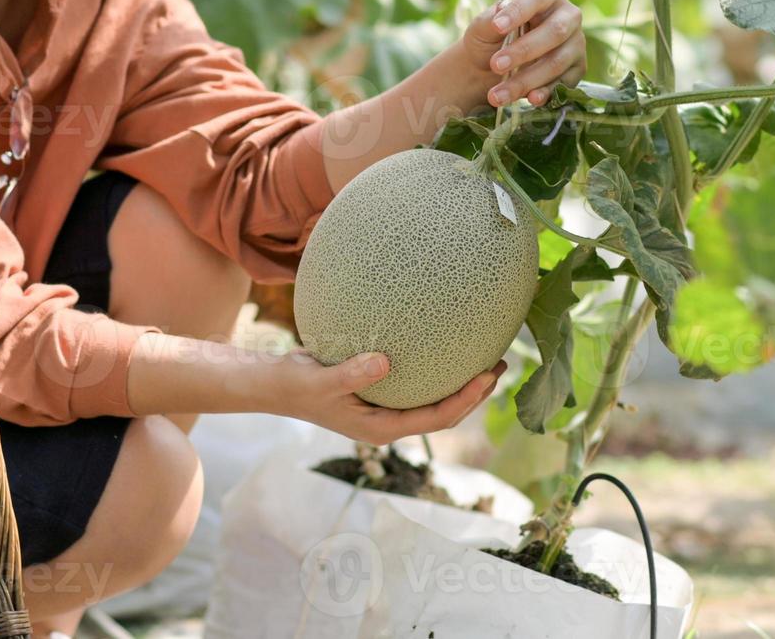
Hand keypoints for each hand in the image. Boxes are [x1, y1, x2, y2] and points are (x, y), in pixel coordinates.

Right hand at [267, 350, 503, 443]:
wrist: (275, 384)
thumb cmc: (296, 386)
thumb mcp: (322, 381)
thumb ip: (352, 373)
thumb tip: (384, 361)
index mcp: (381, 428)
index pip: (436, 419)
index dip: (465, 400)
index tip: (486, 376)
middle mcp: (388, 422)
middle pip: (444, 413)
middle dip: (475, 393)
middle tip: (499, 363)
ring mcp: (385, 408)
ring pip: (434, 400)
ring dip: (461, 382)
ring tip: (485, 355)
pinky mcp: (379, 392)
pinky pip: (417, 383)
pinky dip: (437, 369)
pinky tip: (446, 345)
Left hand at [459, 0, 586, 108]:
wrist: (490, 71)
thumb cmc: (490, 40)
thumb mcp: (481, 28)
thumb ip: (488, 21)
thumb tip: (499, 16)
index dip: (518, 11)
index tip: (498, 26)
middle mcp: (567, 15)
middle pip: (554, 32)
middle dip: (523, 51)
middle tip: (496, 65)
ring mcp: (576, 43)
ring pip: (557, 62)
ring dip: (526, 80)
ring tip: (497, 94)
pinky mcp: (577, 69)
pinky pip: (564, 83)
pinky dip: (545, 93)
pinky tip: (530, 99)